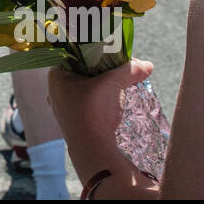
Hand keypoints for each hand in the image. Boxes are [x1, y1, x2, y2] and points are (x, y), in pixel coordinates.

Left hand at [48, 59, 152, 181]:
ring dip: (103, 88)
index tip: (116, 57)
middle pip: (83, 72)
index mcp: (57, 75)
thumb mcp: (113, 84)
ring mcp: (62, 108)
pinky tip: (112, 104)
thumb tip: (148, 65)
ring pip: (85, 89)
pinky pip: (87, 105)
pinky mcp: (72, 122)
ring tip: (119, 87)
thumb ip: (130, 71)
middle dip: (104, 72)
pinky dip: (100, 102)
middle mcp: (55, 90)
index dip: (98, 54)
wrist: (92, 149)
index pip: (78, 56)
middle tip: (121, 71)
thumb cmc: (94, 111)